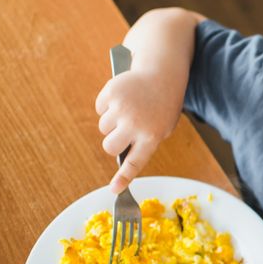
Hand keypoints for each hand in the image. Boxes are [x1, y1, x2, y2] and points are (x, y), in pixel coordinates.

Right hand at [94, 67, 181, 191]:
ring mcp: (122, 108)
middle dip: (112, 143)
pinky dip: (107, 105)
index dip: (124, 178)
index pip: (135, 162)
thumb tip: (121, 156)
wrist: (163, 74)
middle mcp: (136, 124)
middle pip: (109, 147)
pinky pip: (99, 108)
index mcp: (152, 136)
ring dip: (112, 122)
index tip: (114, 189)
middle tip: (122, 133)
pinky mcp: (111, 93)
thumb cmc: (163, 105)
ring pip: (103, 127)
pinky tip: (123, 97)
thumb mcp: (163, 126)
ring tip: (129, 109)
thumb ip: (145, 142)